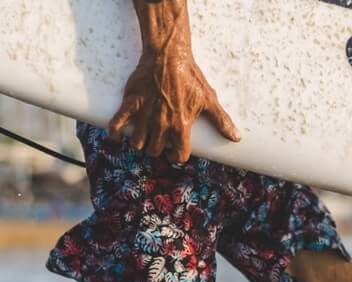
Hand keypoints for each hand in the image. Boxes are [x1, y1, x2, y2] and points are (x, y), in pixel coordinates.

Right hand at [109, 1, 239, 162]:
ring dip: (141, 143)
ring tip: (144, 136)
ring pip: (138, 143)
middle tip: (159, 141)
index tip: (175, 152)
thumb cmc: (190, 76)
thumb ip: (221, 120)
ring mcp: (144, 115)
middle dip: (158, 149)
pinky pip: (117, 124)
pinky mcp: (131, 103)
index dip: (177, 156)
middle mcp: (162, 124)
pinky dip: (116, 133)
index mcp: (181, 125)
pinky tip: (118, 136)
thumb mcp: (208, 98)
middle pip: (155, 151)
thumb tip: (235, 137)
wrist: (168, 55)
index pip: (178, 155)